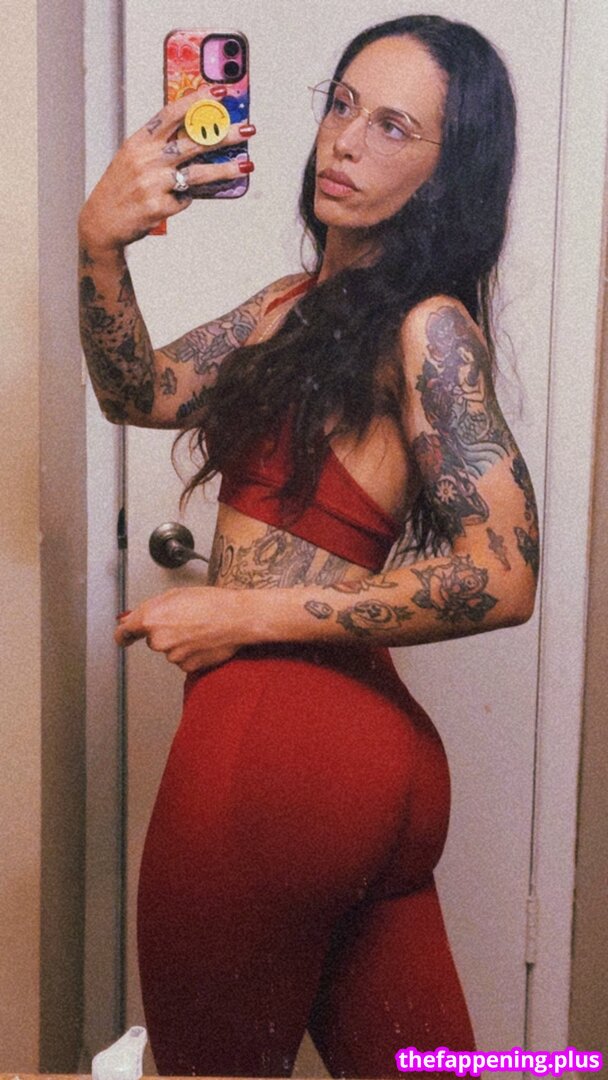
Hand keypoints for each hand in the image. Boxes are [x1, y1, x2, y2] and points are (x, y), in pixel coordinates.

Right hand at [78, 89, 255, 251]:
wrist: (102, 221)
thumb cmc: (122, 186)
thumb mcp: (134, 156)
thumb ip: (160, 144)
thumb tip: (197, 131)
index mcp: (139, 141)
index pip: (171, 113)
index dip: (197, 101)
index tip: (219, 93)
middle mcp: (146, 159)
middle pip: (192, 141)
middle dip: (223, 134)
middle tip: (246, 129)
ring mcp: (153, 184)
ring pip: (198, 173)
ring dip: (226, 169)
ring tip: (246, 165)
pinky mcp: (159, 207)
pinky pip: (186, 199)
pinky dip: (187, 198)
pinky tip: (179, 198)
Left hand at [115, 586, 243, 672]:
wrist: (237, 618)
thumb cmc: (211, 602)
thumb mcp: (176, 595)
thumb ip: (152, 608)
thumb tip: (135, 618)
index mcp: (151, 618)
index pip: (125, 632)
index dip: (123, 635)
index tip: (123, 637)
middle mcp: (158, 639)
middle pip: (153, 639)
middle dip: (165, 631)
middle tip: (185, 619)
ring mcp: (173, 655)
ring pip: (170, 650)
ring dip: (180, 642)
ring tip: (199, 628)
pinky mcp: (187, 666)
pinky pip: (183, 660)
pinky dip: (191, 652)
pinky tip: (204, 640)